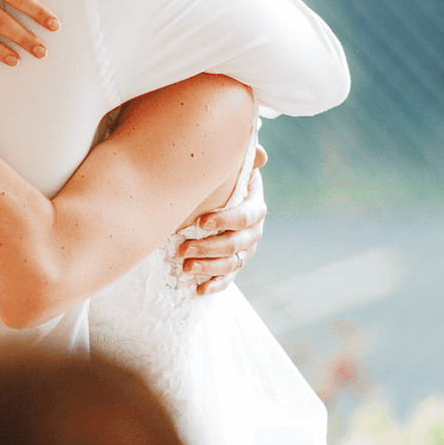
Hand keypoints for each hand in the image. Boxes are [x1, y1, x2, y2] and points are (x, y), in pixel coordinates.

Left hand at [179, 147, 267, 294]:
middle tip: (183, 249)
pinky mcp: (231, 263)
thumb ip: (243, 159)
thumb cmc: (219, 177)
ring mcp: (243, 249)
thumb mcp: (228, 166)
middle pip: (237, 243)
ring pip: (232, 263)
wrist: (210, 194)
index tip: (201, 222)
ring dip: (209, 267)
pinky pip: (227, 279)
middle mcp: (252, 230)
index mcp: (254, 205)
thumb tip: (260, 154)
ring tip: (185, 267)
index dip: (227, 220)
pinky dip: (214, 285)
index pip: (247, 215)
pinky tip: (198, 290)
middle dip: (210, 248)